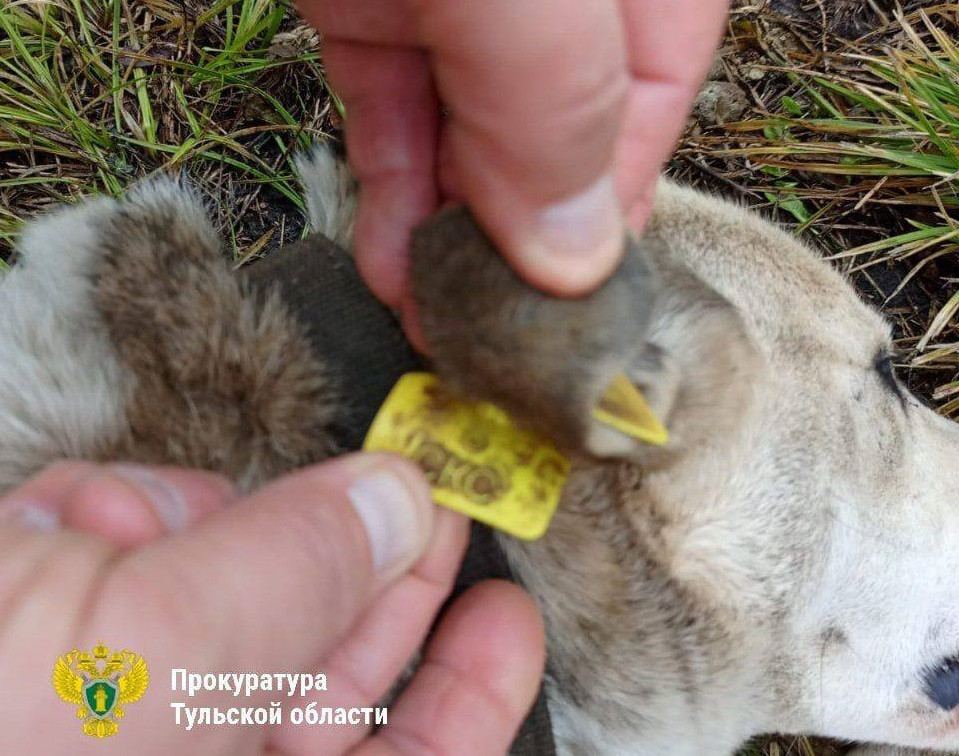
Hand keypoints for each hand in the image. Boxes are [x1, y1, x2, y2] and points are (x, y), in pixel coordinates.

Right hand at [0, 455, 543, 754]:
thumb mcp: (137, 661)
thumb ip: (284, 582)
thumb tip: (396, 507)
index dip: (471, 699)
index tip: (510, 614)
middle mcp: (191, 752)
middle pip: (326, 669)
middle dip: (359, 568)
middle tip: (420, 487)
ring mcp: (126, 702)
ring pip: (227, 591)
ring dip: (191, 532)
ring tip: (112, 531)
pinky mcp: (61, 629)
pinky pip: (133, 562)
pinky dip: (106, 524)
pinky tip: (50, 529)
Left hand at [297, 0, 728, 341]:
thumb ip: (556, 105)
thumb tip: (576, 261)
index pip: (651, 99)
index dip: (612, 213)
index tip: (571, 314)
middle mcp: (550, 5)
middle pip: (557, 137)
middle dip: (518, 244)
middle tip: (490, 341)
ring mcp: (459, 5)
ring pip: (468, 138)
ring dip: (448, 237)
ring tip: (432, 325)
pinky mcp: (372, 9)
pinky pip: (393, 110)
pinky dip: (390, 188)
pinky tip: (388, 264)